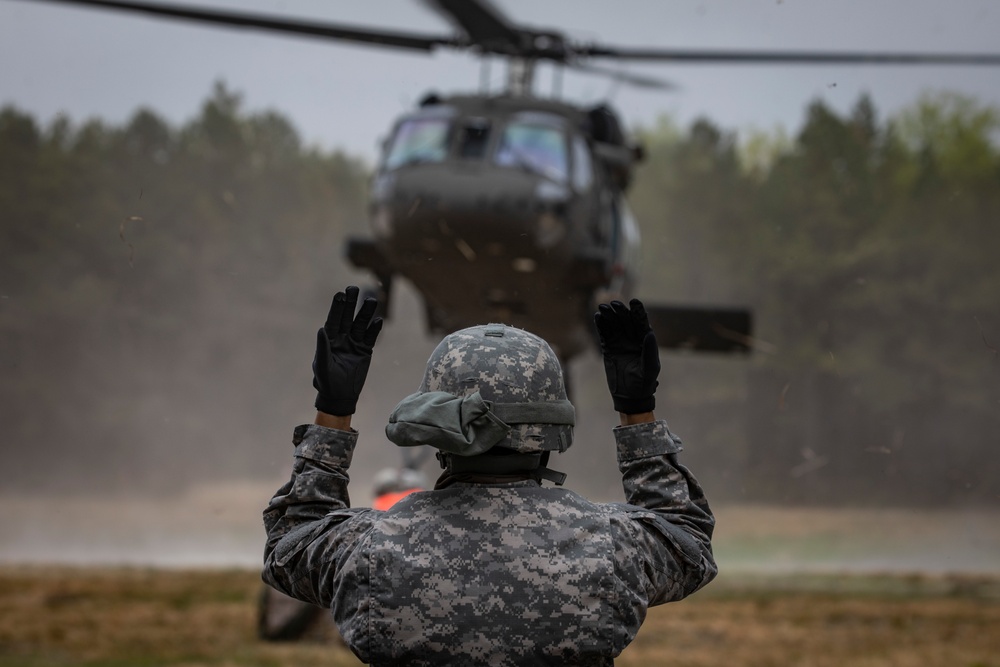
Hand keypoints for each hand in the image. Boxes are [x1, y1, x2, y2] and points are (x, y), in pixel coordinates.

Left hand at [313, 286, 382, 415]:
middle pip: (347, 317)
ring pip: (361, 324)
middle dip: (351, 303)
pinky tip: (378, 321)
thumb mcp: (322, 365)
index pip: (334, 319)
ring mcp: (354, 343)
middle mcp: (342, 338)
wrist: (340, 396)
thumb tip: (321, 330)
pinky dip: (374, 329)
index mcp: (329, 339)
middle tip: (353, 288)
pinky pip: (370, 337)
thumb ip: (323, 348)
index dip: (337, 307)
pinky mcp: (365, 350)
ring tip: (371, 300)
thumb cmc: (326, 381)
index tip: (340, 294)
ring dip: (365, 313)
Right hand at [594, 299, 659, 413]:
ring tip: (602, 307)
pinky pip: (604, 334)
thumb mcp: (650, 368)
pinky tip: (598, 317)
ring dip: (609, 316)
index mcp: (645, 341)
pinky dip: (601, 326)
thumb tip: (649, 332)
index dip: (638, 311)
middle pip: (626, 321)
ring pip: (614, 325)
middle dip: (620, 311)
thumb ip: (649, 350)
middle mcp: (632, 339)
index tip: (634, 302)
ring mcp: (620, 343)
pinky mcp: (609, 349)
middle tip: (613, 303)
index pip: (641, 323)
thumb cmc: (644, 383)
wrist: (630, 397)